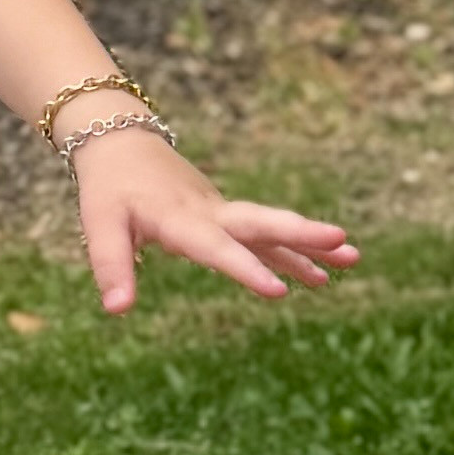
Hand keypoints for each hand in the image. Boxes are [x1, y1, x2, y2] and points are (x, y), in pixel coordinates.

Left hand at [69, 132, 357, 315]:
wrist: (119, 144)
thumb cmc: (108, 189)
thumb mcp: (99, 225)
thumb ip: (111, 266)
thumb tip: (118, 310)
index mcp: (180, 218)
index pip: (216, 248)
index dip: (245, 269)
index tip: (278, 292)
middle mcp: (210, 212)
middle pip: (261, 223)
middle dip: (301, 236)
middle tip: (343, 243)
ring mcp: (222, 212)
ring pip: (272, 228)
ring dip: (310, 244)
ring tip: (353, 259)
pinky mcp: (226, 217)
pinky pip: (265, 235)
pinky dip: (294, 253)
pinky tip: (323, 274)